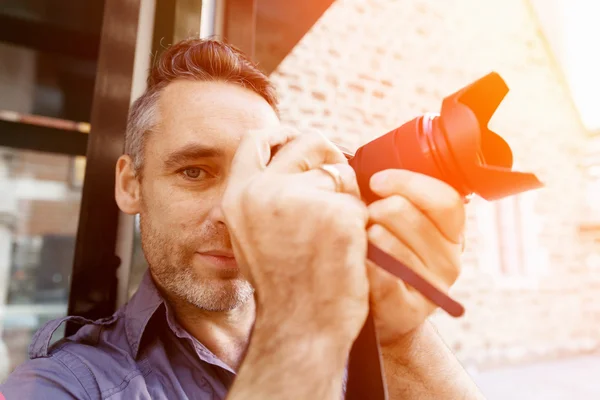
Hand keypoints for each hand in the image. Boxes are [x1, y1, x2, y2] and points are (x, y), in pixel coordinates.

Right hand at [221, 126, 369, 346]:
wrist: (301, 328)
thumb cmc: (283, 286)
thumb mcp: (253, 235)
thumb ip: (265, 195)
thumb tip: (291, 157)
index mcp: (239, 196)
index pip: (257, 138)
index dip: (283, 133)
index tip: (302, 140)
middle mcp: (263, 192)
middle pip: (308, 143)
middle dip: (330, 159)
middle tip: (339, 186)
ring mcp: (300, 201)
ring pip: (340, 174)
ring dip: (346, 198)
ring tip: (333, 238)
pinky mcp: (337, 216)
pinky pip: (360, 203)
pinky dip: (361, 224)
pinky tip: (346, 252)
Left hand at [365, 169, 464, 345]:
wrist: (380, 313)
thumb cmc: (385, 255)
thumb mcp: (402, 225)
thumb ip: (400, 198)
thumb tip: (375, 175)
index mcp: (453, 232)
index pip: (444, 199)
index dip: (407, 183)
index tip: (376, 181)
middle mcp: (450, 260)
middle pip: (406, 214)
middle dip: (375, 210)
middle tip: (365, 220)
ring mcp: (432, 287)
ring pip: (387, 242)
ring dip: (364, 237)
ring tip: (361, 243)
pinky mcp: (410, 311)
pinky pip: (379, 276)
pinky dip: (364, 265)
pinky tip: (359, 265)